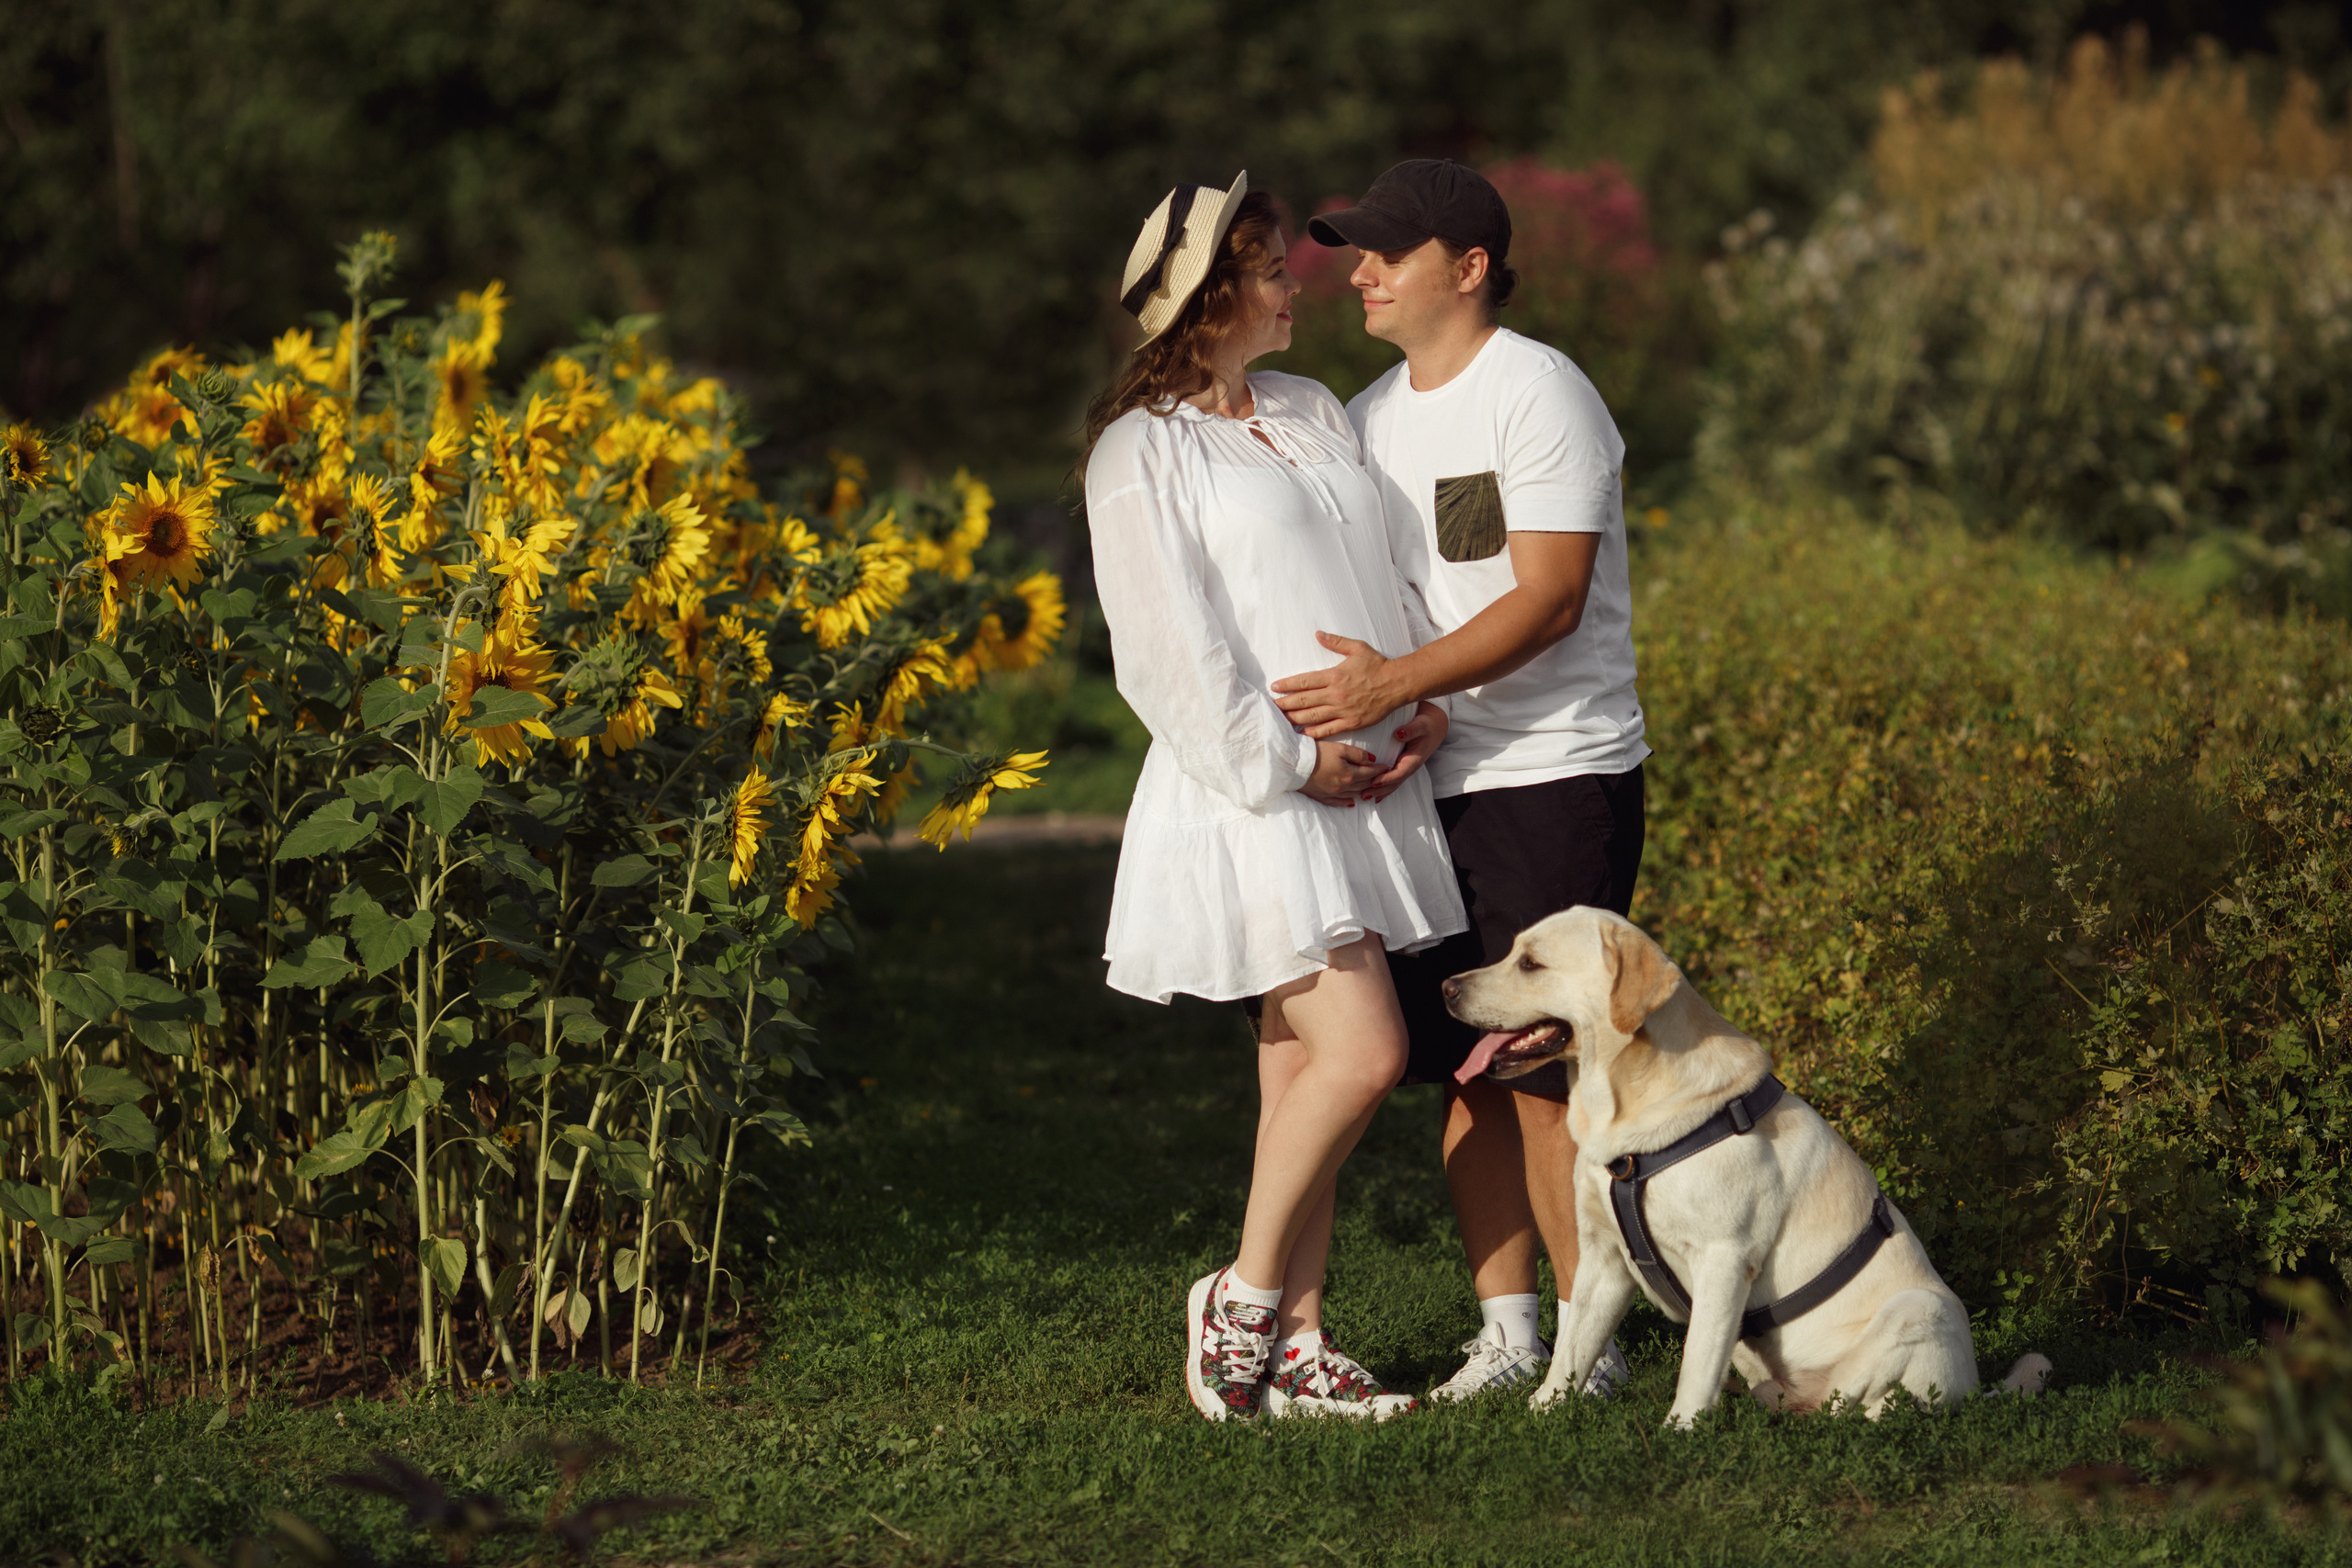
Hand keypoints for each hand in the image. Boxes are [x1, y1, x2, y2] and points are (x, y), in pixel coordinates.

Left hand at [1271, 632, 1413, 737]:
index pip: (1304, 681)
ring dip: (1294, 718)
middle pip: (1304, 701)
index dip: (1287, 685)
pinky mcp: (1351, 722)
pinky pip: (1328, 729)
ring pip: (1312, 717)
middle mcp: (1336, 694)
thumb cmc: (1378, 665)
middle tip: (1271, 707)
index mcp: (1334, 675)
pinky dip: (1314, 732)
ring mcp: (1343, 710)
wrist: (1397, 684)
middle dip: (1285, 704)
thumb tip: (1318, 634)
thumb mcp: (1357, 648)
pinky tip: (1303, 733)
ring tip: (1281, 720)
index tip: (1275, 687)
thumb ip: (1336, 642)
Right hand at [1301, 740, 1382, 807]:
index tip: (1387, 766)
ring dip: (1363, 791)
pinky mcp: (1321, 796)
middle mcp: (1343, 787)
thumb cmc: (1316, 753)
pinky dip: (1347, 802)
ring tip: (1370, 786)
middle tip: (1382, 777)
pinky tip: (1352, 802)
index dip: (1380, 769)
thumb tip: (1372, 760)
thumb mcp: (1339, 748)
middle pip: (1364, 785)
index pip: (1370, 773)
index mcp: (1349, 775)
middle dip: (1375, 780)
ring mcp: (1332, 794)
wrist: (1293, 764)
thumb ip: (1358, 754)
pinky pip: (1338, 802)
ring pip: (1353, 794)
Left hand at [1361, 702, 1446, 803]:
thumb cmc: (1426, 726)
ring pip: (1392, 784)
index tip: (1374, 782)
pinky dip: (1382, 788)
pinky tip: (1373, 795)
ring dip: (1379, 792)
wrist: (1434, 728)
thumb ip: (1411, 730)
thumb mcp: (1421, 725)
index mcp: (1414, 759)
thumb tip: (1399, 734)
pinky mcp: (1401, 766)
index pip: (1400, 772)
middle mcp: (1409, 767)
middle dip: (1379, 790)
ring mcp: (1405, 768)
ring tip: (1364, 797)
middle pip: (1394, 783)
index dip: (1388, 778)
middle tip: (1364, 795)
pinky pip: (1392, 780)